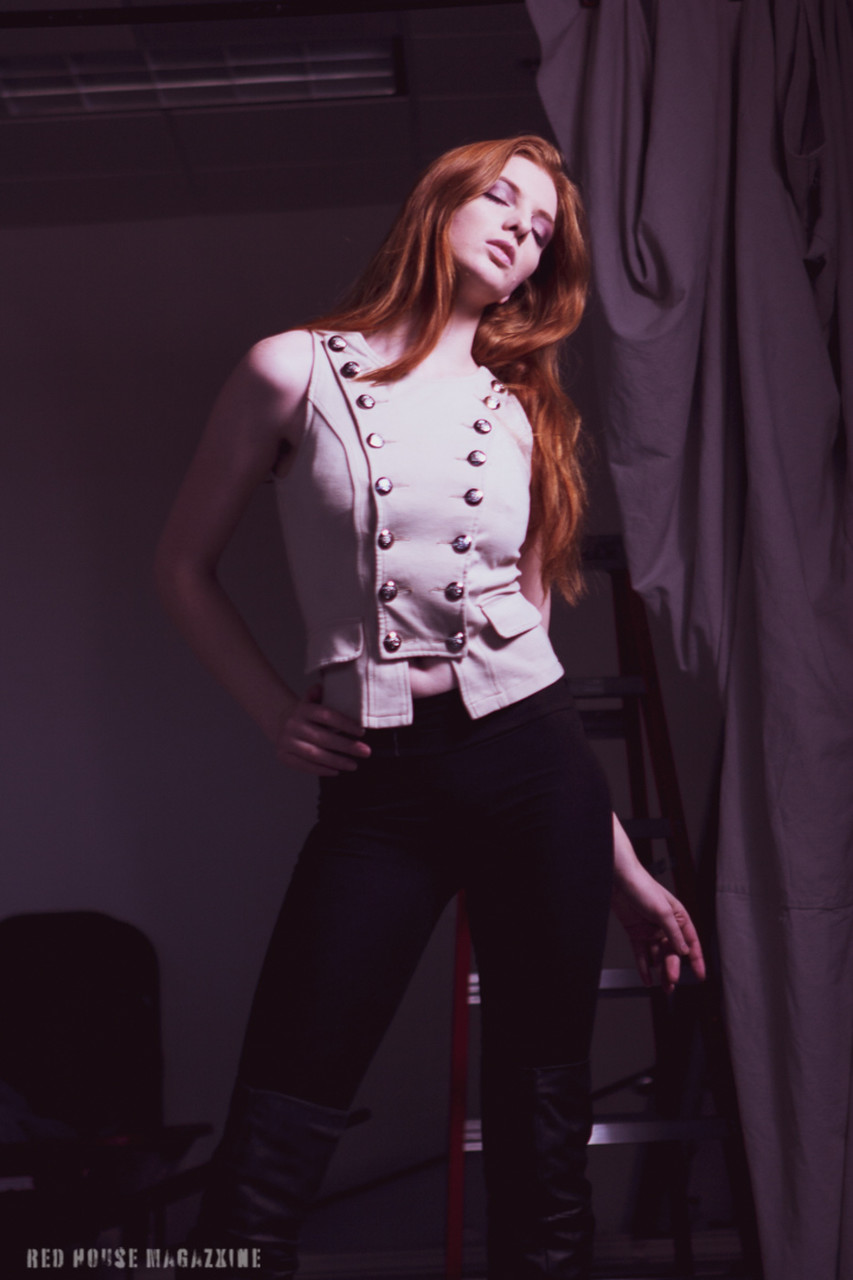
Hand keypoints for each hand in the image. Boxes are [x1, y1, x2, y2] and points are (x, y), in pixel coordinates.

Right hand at [275, 684, 370, 776]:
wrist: (281, 722)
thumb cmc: (306, 713)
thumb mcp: (312, 700)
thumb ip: (319, 694)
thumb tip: (321, 687)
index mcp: (303, 709)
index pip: (326, 716)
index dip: (345, 724)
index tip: (362, 732)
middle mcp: (293, 725)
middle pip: (323, 738)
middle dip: (347, 746)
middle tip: (365, 751)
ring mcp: (287, 742)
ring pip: (315, 754)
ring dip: (337, 761)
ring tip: (354, 765)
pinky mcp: (284, 756)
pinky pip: (304, 766)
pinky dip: (321, 770)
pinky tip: (336, 770)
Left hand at [610, 815, 704, 992]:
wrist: (618, 880)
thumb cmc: (643, 888)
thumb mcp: (662, 911)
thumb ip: (673, 933)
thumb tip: (684, 951)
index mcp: (678, 918)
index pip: (691, 942)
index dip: (697, 960)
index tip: (700, 976)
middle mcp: (665, 926)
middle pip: (672, 952)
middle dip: (673, 968)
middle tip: (671, 982)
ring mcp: (650, 930)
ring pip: (658, 956)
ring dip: (661, 971)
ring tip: (663, 986)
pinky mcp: (636, 932)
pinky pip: (642, 954)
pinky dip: (644, 967)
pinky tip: (647, 980)